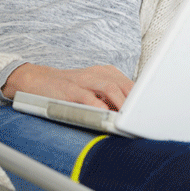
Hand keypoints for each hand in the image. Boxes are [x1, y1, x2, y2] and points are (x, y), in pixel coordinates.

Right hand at [1, 63, 133, 109]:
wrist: (37, 80)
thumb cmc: (69, 88)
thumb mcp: (93, 88)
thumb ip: (111, 98)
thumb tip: (131, 114)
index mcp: (106, 72)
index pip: (130, 83)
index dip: (142, 97)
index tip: (152, 111)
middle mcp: (97, 74)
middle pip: (124, 84)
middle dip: (136, 102)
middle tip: (145, 118)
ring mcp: (83, 81)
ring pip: (109, 87)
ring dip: (122, 103)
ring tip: (130, 117)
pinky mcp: (69, 91)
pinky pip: (87, 97)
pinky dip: (99, 107)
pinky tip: (106, 116)